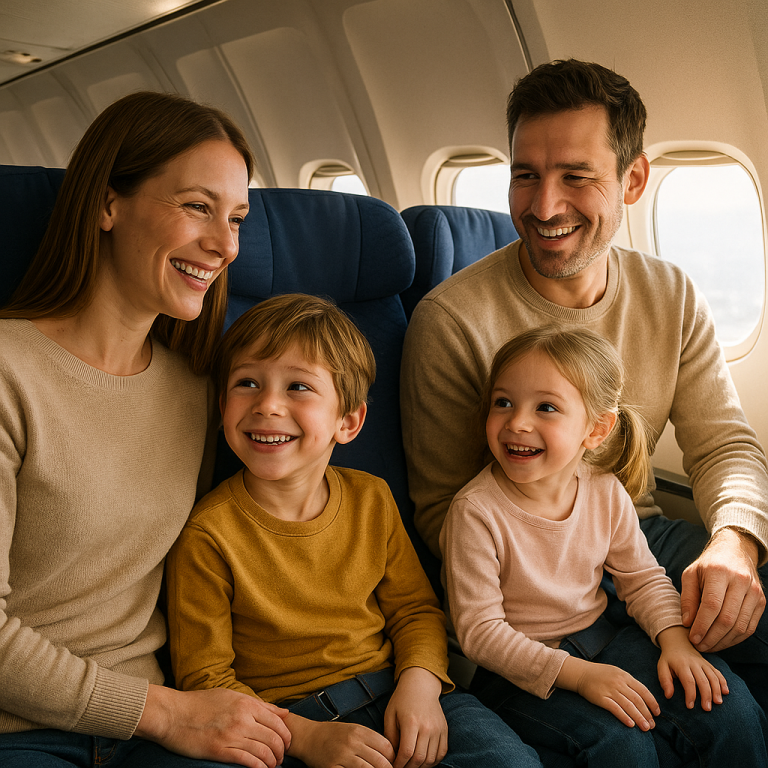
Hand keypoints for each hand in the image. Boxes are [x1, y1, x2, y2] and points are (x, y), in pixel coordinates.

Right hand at [135, 685, 290, 767]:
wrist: (173, 713)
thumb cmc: (200, 702)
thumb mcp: (232, 696)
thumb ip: (258, 705)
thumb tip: (283, 712)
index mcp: (246, 703)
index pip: (277, 722)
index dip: (286, 735)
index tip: (286, 744)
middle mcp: (243, 718)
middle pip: (273, 738)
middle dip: (281, 751)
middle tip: (281, 759)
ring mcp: (231, 735)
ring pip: (263, 751)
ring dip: (272, 762)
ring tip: (272, 766)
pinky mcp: (219, 750)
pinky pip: (247, 761)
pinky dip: (259, 767)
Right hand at [285, 712, 395, 767]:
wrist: (309, 737)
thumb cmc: (333, 734)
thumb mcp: (353, 730)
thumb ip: (370, 740)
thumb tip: (389, 754)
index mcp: (359, 731)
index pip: (386, 746)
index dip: (393, 758)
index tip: (394, 764)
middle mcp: (352, 742)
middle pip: (380, 761)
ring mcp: (342, 756)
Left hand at [383, 667, 447, 767]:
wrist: (421, 686)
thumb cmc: (402, 700)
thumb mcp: (390, 715)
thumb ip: (389, 737)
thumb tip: (391, 756)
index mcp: (411, 722)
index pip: (406, 752)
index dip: (399, 764)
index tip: (393, 766)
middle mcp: (427, 727)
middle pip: (419, 758)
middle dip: (409, 767)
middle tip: (402, 767)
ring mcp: (437, 729)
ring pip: (431, 759)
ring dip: (420, 766)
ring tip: (411, 764)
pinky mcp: (444, 730)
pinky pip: (441, 753)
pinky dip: (433, 761)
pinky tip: (423, 760)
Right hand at [556, 656, 658, 729]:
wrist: (581, 673)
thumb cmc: (601, 674)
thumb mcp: (617, 673)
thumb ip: (629, 683)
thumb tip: (644, 698)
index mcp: (625, 676)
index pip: (643, 690)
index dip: (652, 703)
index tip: (657, 713)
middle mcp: (618, 682)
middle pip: (637, 700)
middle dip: (647, 714)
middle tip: (652, 726)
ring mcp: (609, 690)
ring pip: (628, 705)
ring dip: (639, 718)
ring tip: (645, 728)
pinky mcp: (600, 697)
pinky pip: (614, 708)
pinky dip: (624, 716)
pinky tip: (630, 724)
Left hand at [656, 625, 728, 709]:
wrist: (678, 643)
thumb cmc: (669, 659)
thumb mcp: (662, 667)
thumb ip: (664, 681)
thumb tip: (668, 696)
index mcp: (681, 664)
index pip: (688, 681)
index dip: (690, 695)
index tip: (690, 706)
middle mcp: (694, 663)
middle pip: (703, 680)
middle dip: (706, 696)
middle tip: (707, 709)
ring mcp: (703, 663)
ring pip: (713, 677)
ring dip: (717, 690)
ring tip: (718, 703)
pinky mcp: (709, 664)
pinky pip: (718, 673)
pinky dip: (723, 682)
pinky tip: (726, 692)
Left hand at [681, 527, 765, 651]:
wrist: (735, 551)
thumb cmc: (708, 565)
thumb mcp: (691, 574)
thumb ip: (688, 598)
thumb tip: (687, 623)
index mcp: (719, 572)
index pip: (712, 605)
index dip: (702, 625)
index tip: (692, 637)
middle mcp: (740, 581)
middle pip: (727, 619)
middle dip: (711, 637)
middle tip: (698, 646)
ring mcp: (754, 592)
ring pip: (740, 626)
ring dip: (723, 641)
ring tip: (708, 646)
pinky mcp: (761, 602)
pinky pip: (749, 627)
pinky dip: (735, 639)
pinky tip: (722, 641)